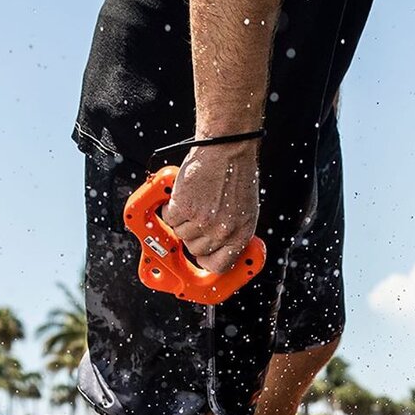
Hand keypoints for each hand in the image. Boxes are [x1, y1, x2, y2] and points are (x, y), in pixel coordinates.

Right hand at [162, 141, 260, 274]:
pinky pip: (169, 217)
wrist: (227, 148)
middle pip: (195, 249)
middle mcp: (221, 231)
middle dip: (193, 236)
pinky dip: (172, 207)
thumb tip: (220, 248)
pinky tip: (184, 195)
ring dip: (182, 219)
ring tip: (193, 201)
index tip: (201, 257)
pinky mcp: (184, 207)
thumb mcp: (246, 210)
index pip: (219, 265)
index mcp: (239, 234)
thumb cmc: (237, 173)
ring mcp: (202, 221)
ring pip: (180, 234)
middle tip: (196, 219)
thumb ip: (233, 231)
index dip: (207, 261)